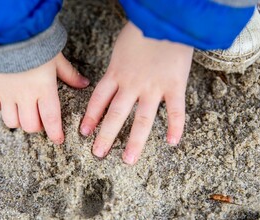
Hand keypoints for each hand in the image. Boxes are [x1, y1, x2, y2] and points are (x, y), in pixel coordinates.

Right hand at [0, 53, 89, 143]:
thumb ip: (70, 75)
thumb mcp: (57, 59)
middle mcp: (25, 96)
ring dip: (19, 121)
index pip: (51, 119)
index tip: (58, 140)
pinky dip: (1, 109)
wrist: (7, 32)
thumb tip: (84, 84)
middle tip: (40, 121)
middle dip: (37, 128)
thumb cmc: (36, 45)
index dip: (55, 133)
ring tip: (23, 112)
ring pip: (11, 122)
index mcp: (44, 90)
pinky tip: (7, 101)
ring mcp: (6, 94)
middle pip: (30, 126)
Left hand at [80, 22, 192, 164]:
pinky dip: (175, 127)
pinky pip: (175, 110)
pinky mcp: (174, 85)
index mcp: (116, 74)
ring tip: (128, 159)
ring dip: (135, 141)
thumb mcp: (119, 48)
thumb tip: (114, 80)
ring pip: (142, 119)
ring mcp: (153, 87)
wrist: (165, 19)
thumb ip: (116, 67)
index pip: (99, 100)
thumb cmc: (141, 30)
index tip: (84, 132)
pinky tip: (172, 142)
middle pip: (115, 115)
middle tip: (99, 154)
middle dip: (106, 136)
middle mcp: (131, 85)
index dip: (91, 117)